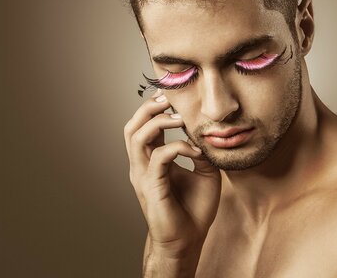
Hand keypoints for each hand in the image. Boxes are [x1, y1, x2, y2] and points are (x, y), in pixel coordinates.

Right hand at [124, 90, 220, 258]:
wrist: (188, 240)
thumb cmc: (194, 209)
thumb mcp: (204, 172)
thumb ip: (201, 151)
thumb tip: (205, 131)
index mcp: (152, 160)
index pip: (145, 127)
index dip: (155, 109)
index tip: (173, 97)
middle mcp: (143, 165)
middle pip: (132, 126)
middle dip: (148, 108)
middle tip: (169, 99)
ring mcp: (144, 175)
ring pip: (135, 136)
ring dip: (158, 122)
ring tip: (179, 118)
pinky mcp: (151, 186)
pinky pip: (159, 156)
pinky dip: (178, 147)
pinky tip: (194, 150)